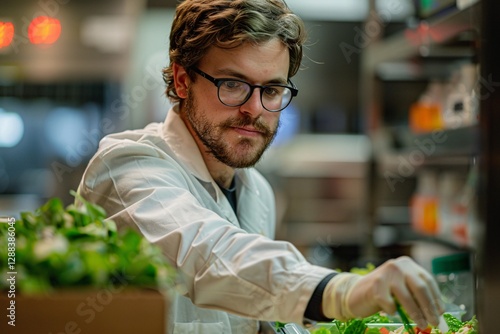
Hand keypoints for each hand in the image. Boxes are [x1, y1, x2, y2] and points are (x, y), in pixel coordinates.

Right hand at [322, 256, 444, 328]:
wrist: (355, 293)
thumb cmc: (383, 293)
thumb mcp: (402, 289)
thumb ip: (416, 296)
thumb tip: (438, 314)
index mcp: (407, 264)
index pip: (427, 281)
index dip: (436, 298)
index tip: (440, 313)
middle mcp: (397, 265)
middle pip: (420, 288)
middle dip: (429, 308)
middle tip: (434, 322)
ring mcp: (386, 274)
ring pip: (406, 297)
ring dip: (416, 314)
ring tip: (422, 324)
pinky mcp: (375, 285)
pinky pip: (390, 304)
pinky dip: (393, 312)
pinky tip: (392, 313)